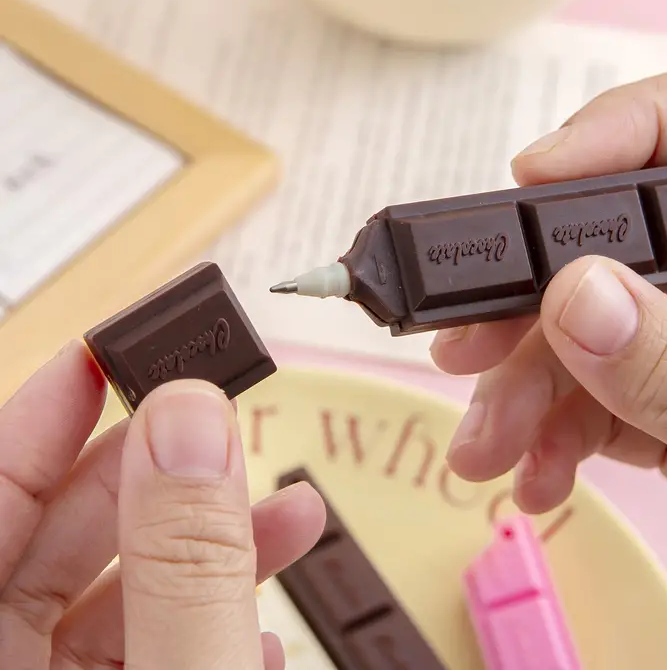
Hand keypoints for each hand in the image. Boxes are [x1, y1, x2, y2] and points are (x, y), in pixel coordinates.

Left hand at [0, 343, 324, 668]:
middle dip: (158, 474)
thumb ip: (185, 563)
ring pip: (119, 598)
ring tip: (295, 515)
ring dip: (214, 547)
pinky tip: (264, 620)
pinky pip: (149, 650)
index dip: (40, 420)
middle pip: (59, 543)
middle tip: (220, 422)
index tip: (97, 357)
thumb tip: (189, 421)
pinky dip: (211, 621)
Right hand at [430, 55, 666, 662]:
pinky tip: (534, 473)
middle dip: (534, 291)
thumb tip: (576, 297)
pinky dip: (549, 430)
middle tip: (464, 335)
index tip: (536, 178)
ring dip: (522, 382)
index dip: (629, 125)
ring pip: (589, 324)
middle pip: (622, 234)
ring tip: (486, 444)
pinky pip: (592, 394)